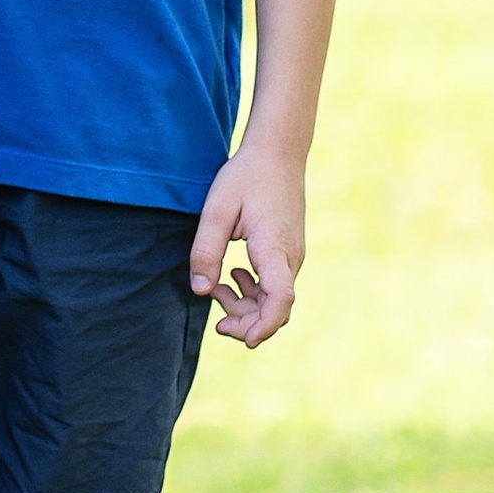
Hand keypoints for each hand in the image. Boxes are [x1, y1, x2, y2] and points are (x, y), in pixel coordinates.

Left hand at [190, 144, 305, 346]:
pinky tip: (231, 275)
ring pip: (275, 298)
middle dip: (247, 322)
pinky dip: (253, 290)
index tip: (244, 340)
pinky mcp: (288, 252)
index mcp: (274, 247)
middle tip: (216, 321)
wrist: (278, 152)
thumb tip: (200, 291)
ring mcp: (292, 255)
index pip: (281, 299)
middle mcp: (290, 256)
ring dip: (246, 305)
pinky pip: (275, 284)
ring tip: (216, 288)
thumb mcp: (216, 210)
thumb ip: (205, 251)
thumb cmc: (245, 177)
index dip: (265, 325)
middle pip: (276, 307)